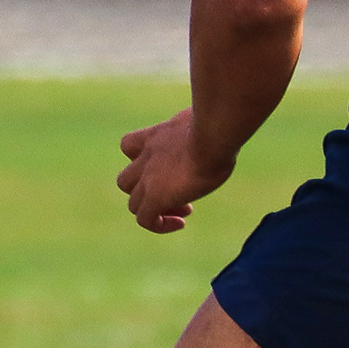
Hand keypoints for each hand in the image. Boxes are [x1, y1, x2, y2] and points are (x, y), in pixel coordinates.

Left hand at [115, 108, 237, 234]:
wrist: (212, 136)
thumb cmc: (218, 126)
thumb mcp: (207, 121)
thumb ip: (204, 125)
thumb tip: (221, 123)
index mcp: (157, 135)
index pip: (130, 146)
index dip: (143, 160)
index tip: (174, 168)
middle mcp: (146, 156)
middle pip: (127, 180)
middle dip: (148, 191)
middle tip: (181, 192)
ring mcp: (147, 178)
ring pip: (133, 203)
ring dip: (154, 210)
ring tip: (185, 209)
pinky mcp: (155, 196)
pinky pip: (145, 220)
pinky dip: (159, 225)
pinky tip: (181, 223)